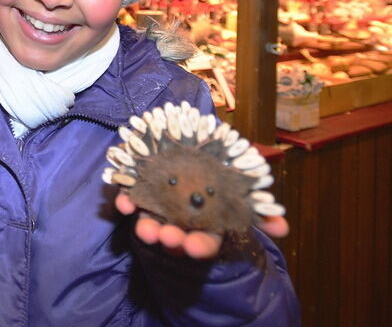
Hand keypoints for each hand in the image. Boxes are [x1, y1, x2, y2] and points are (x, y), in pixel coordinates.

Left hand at [115, 193, 289, 259]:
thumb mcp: (241, 192)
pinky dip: (125, 202)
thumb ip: (258, 210)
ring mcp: (157, 210)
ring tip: (145, 228)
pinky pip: (129, 201)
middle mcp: (181, 222)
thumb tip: (282, 227)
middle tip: (167, 238)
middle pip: (175, 235)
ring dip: (147, 228)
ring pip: (150, 223)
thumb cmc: (219, 179)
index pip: (205, 241)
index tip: (194, 248)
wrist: (189, 157)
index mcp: (206, 224)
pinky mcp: (138, 195)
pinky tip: (122, 204)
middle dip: (171, 239)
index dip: (200, 245)